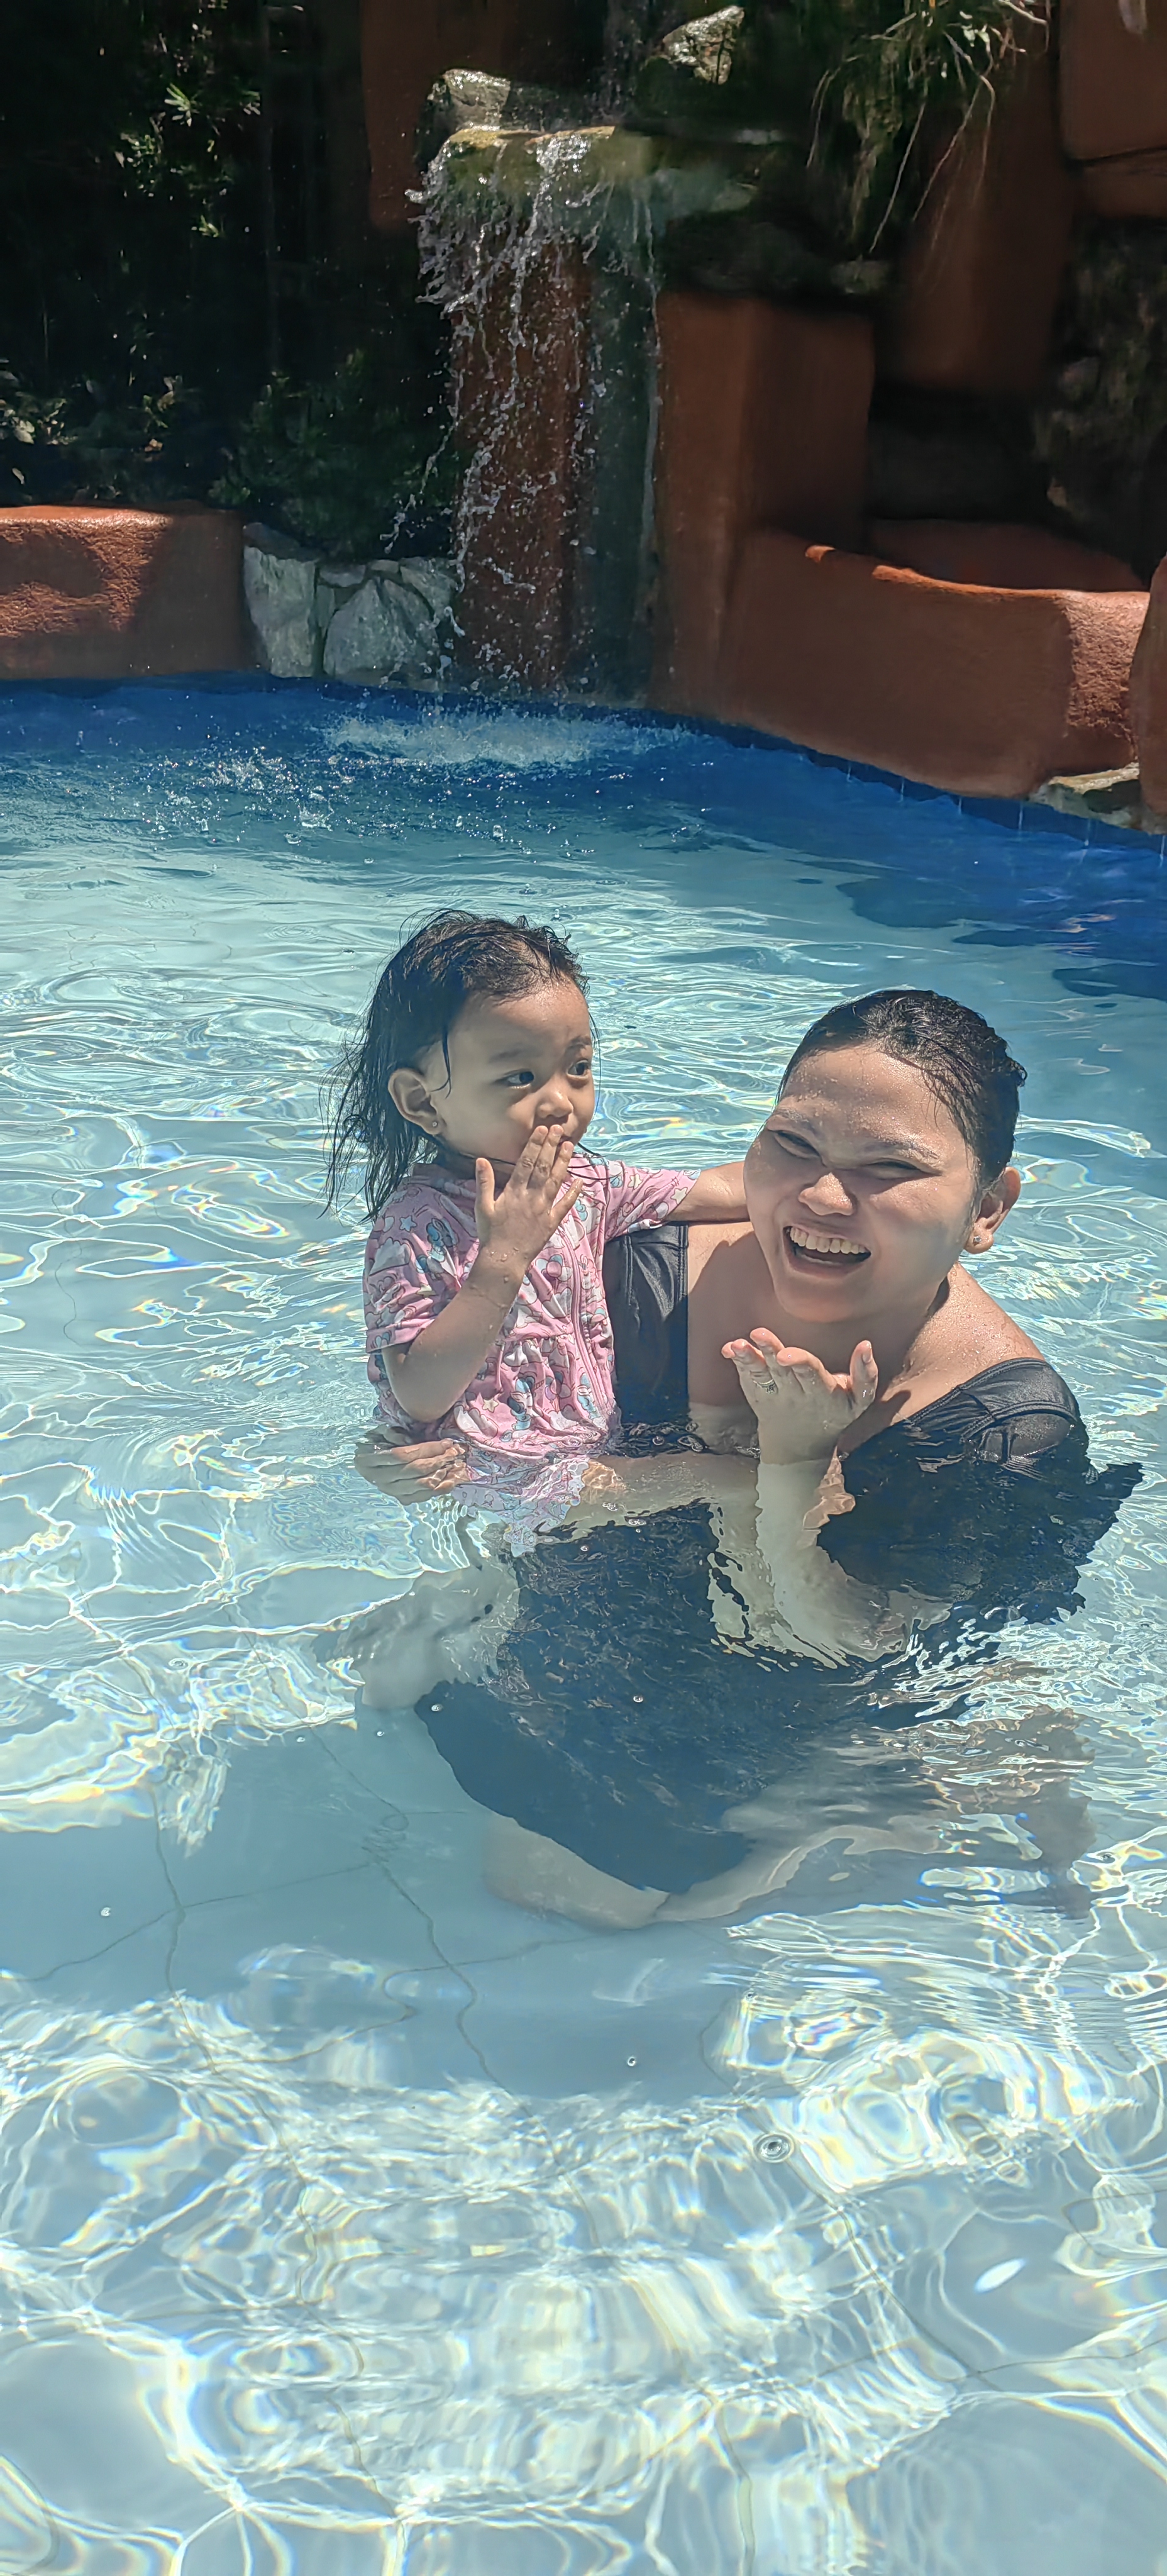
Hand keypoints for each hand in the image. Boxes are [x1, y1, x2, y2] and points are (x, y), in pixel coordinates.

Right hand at [354, 1432, 469, 1497]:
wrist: (371, 1465)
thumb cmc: (378, 1443)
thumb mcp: (380, 1433)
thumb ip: (393, 1434)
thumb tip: (410, 1439)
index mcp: (370, 1461)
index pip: (403, 1455)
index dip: (427, 1449)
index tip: (446, 1442)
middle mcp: (381, 1480)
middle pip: (416, 1470)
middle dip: (439, 1459)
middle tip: (455, 1451)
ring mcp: (393, 1492)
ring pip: (423, 1484)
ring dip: (444, 1473)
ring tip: (457, 1462)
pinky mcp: (404, 1499)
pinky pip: (427, 1495)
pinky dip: (442, 1487)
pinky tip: (453, 1477)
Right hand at [474, 1125, 581, 1284]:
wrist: (504, 1259)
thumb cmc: (490, 1233)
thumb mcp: (482, 1207)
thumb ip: (484, 1183)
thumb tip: (481, 1160)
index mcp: (514, 1192)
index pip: (526, 1162)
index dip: (535, 1144)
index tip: (542, 1129)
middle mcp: (531, 1197)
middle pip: (543, 1167)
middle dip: (551, 1147)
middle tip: (559, 1129)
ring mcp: (543, 1209)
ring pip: (555, 1181)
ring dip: (563, 1162)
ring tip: (569, 1146)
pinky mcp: (551, 1222)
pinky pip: (564, 1205)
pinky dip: (573, 1193)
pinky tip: (580, 1181)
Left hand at [722, 1327, 877, 1465]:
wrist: (801, 1449)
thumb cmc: (834, 1414)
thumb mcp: (858, 1401)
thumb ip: (866, 1374)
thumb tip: (866, 1345)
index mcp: (822, 1392)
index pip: (811, 1373)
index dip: (799, 1362)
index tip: (786, 1352)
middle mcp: (795, 1394)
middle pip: (782, 1369)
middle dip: (770, 1350)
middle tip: (758, 1333)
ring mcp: (773, 1397)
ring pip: (761, 1375)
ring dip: (748, 1358)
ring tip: (736, 1345)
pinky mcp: (758, 1397)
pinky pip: (748, 1380)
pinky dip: (739, 1365)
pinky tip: (728, 1349)